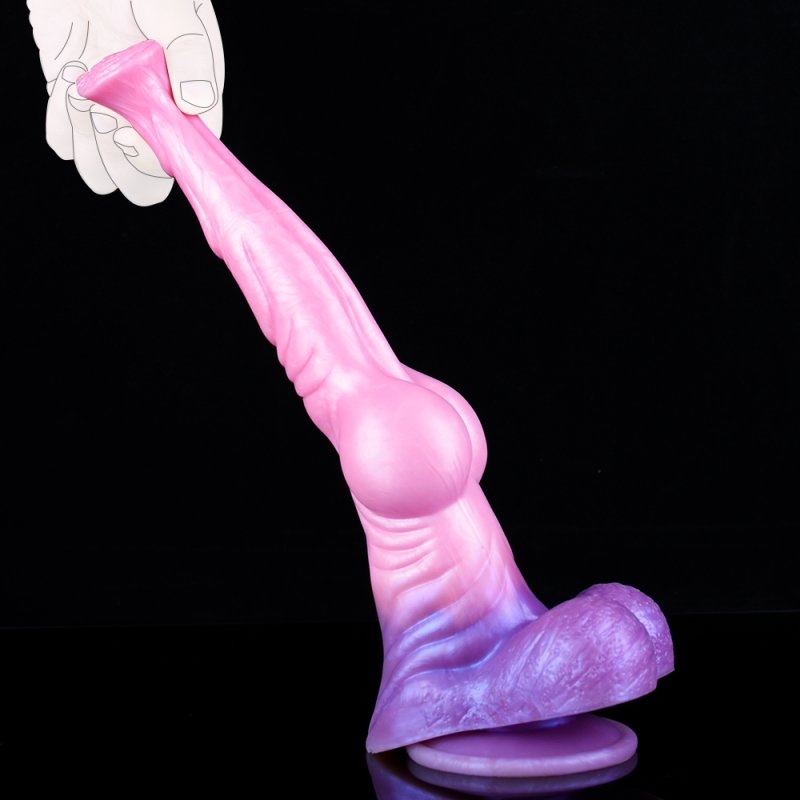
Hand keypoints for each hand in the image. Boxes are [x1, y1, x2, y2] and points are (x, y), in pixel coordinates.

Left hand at [27, 0, 224, 205]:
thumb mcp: (170, 6)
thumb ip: (190, 53)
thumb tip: (195, 103)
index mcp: (190, 98)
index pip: (188, 154)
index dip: (162, 158)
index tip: (133, 135)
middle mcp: (155, 117)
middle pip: (150, 181)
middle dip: (126, 166)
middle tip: (111, 125)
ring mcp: (116, 117)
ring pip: (108, 173)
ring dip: (91, 150)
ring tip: (84, 104)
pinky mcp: (80, 110)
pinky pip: (70, 146)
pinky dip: (63, 129)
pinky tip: (67, 94)